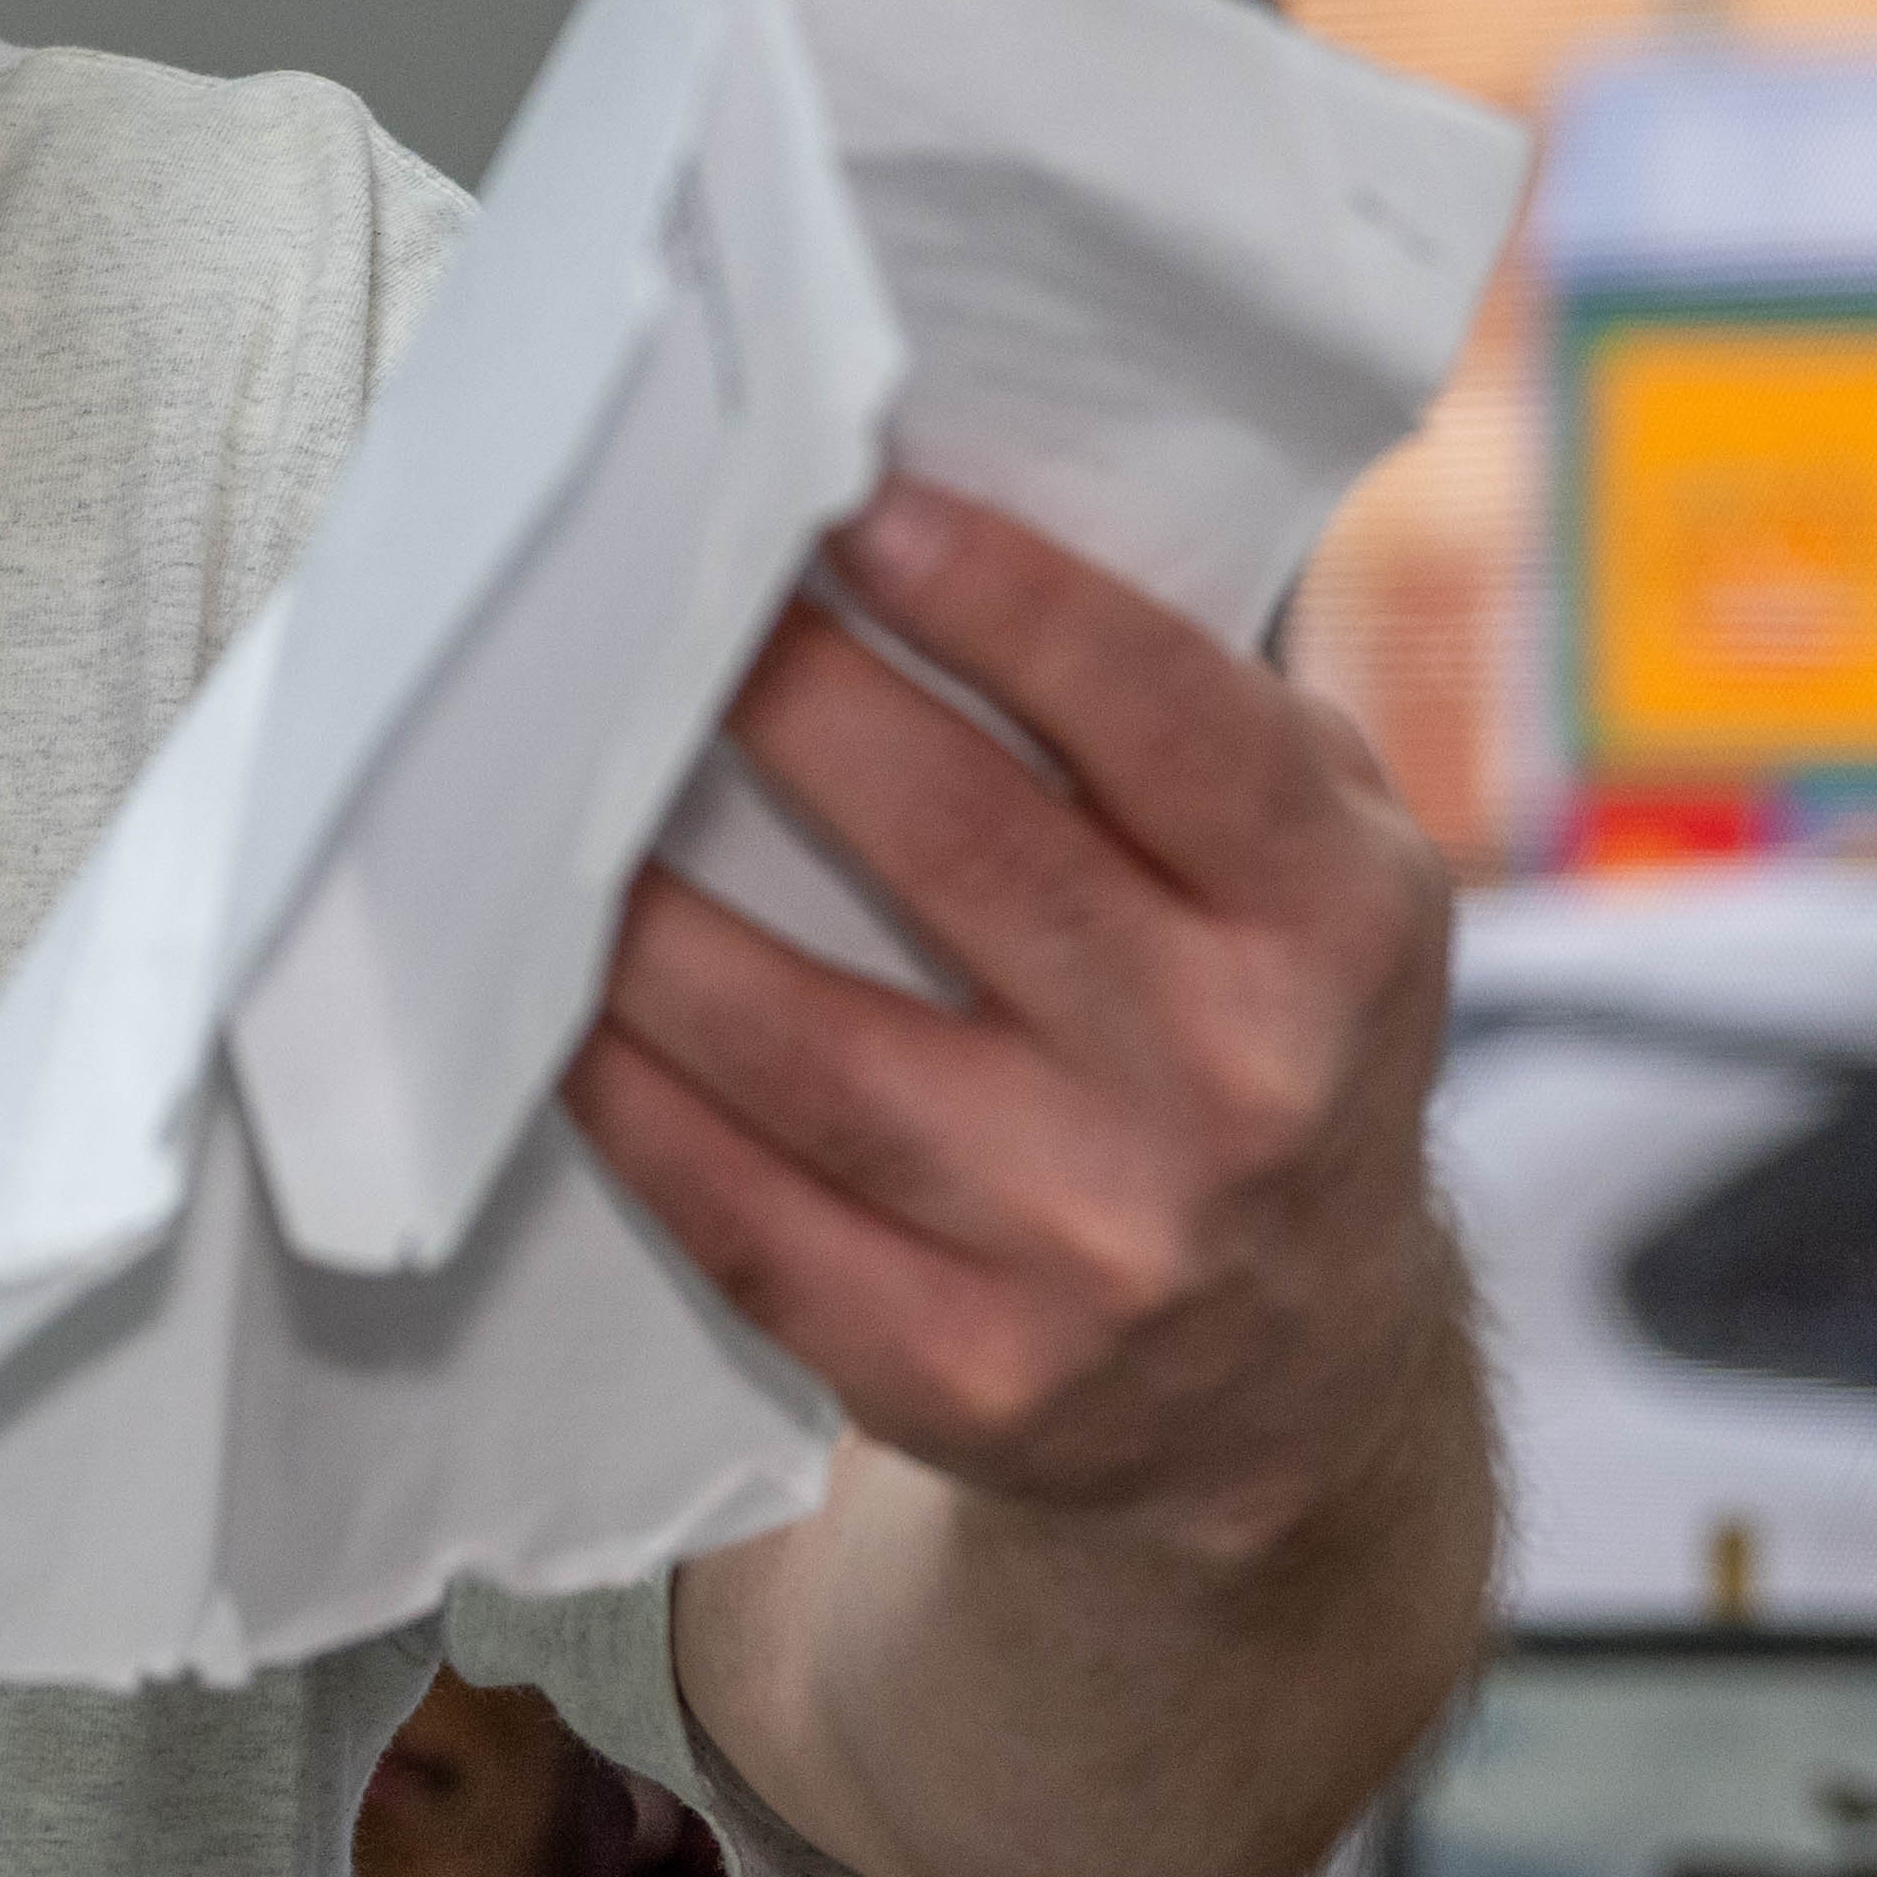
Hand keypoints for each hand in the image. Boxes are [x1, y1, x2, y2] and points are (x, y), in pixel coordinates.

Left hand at [569, 474, 1454, 1567]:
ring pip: (810, 1050)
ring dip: (646, 911)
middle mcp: (1236, 1086)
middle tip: (655, 592)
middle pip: (963, 853)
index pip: (1164, 722)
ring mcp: (1098, 1250)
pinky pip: (745, 1212)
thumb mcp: (1314, 864)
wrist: (1290, 1383)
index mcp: (1337, 922)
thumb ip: (1176, 712)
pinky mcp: (969, 1378)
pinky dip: (627, 1098)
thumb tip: (916, 522)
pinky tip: (548, 1005)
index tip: (848, 494)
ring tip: (539, 788)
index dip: (999, 596)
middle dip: (788, 703)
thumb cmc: (1260, 1028)